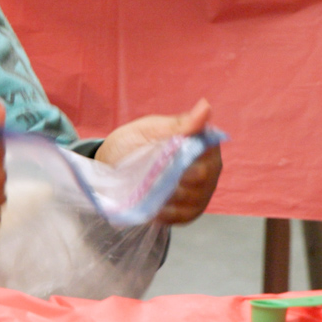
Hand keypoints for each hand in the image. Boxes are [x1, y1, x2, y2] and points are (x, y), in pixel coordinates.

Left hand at [96, 99, 221, 225]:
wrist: (112, 172)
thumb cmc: (132, 145)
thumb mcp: (149, 130)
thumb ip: (178, 125)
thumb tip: (206, 106)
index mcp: (202, 141)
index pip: (207, 147)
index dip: (185, 153)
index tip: (163, 156)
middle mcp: (210, 167)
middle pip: (203, 175)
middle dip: (175, 176)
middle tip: (151, 174)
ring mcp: (203, 191)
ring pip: (193, 197)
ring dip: (168, 194)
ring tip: (148, 189)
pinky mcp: (191, 212)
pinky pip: (185, 216)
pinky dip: (167, 213)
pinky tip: (152, 206)